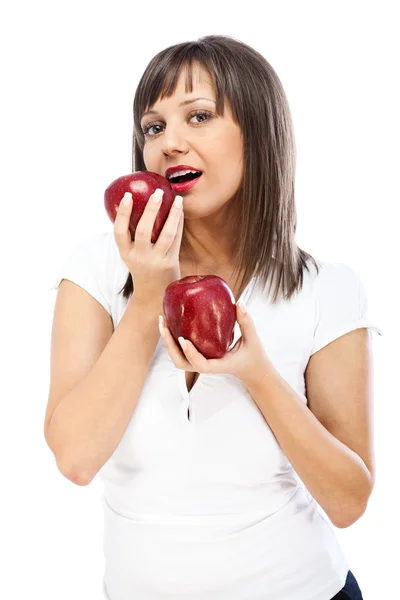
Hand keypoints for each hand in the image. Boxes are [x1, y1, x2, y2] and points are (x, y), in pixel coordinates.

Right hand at [114, 190, 183, 305]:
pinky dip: (179, 224)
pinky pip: (176, 240)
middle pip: (143, 231)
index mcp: (126, 253)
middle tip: (157, 193)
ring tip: (177, 200)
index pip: (119, 232)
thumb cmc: (143, 268)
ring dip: (172, 215)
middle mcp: (139, 257)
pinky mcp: (170, 263)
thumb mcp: (132, 255)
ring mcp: (156, 261)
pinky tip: (181, 212)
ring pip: (165, 235)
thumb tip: (137, 203)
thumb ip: (132, 235)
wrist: (153, 295)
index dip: (123, 213)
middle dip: (150, 210)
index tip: (128, 196)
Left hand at [159, 302, 273, 389]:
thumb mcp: (253, 339)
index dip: (190, 353)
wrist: (251, 368)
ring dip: (167, 342)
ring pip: (178, 358)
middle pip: (181, 362)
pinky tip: (171, 322)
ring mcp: (200, 362)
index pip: (201, 365)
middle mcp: (206, 365)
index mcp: (219, 365)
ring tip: (163, 322)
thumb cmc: (253, 354)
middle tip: (164, 324)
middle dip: (169, 345)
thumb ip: (247, 321)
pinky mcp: (198, 356)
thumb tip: (239, 303)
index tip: (182, 339)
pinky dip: (173, 339)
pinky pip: (181, 351)